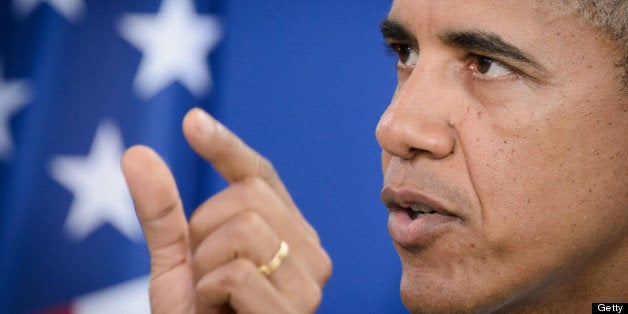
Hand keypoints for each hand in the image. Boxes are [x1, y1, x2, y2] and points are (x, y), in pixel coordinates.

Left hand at [121, 108, 331, 312]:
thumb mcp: (175, 264)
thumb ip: (162, 212)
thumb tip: (136, 152)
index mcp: (287, 232)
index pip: (261, 176)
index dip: (227, 147)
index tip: (192, 121)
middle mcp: (310, 250)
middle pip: (247, 197)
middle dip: (203, 233)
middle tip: (204, 277)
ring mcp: (310, 280)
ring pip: (242, 230)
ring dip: (205, 267)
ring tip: (215, 300)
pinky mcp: (296, 309)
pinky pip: (234, 272)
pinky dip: (208, 294)